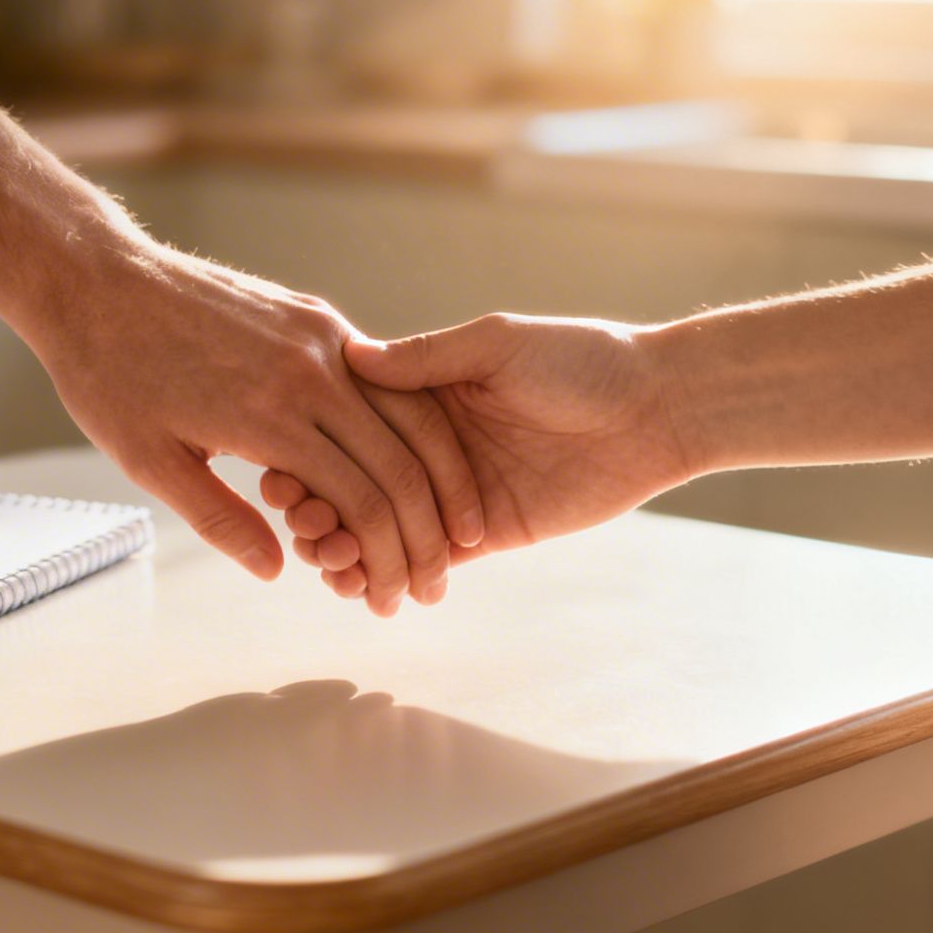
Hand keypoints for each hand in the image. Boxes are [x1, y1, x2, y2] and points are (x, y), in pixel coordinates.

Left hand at [27, 241, 483, 615]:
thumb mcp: (149, 462)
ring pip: (409, 414)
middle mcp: (311, 369)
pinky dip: (409, 426)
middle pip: (402, 463)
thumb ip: (220, 518)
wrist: (96, 277)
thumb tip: (277, 569)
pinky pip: (381, 379)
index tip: (395, 598)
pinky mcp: (315, 316)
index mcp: (270, 414)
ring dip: (437, 480)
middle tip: (434, 584)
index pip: (363, 499)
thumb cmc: (109, 372)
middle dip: (427, 533)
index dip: (388, 557)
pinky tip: (418, 465)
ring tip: (450, 532)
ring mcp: (320, 335)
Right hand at [260, 314, 692, 599]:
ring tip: (327, 559)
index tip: (278, 475)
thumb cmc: (582, 361)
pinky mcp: (481, 536)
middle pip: (350, 483)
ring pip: (377, 529)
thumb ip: (427, 357)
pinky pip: (422, 562)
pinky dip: (385, 577)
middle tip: (302, 523)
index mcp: (423, 392)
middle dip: (316, 508)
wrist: (654, 411)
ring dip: (343, 547)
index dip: (309, 453)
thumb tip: (352, 357)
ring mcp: (450, 494)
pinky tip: (359, 587)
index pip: (347, 427)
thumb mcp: (498, 344)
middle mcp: (427, 445)